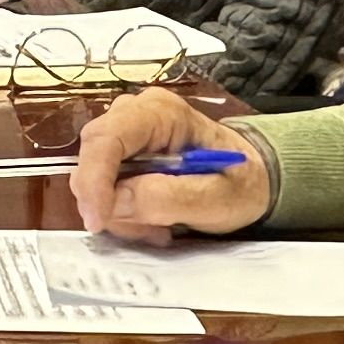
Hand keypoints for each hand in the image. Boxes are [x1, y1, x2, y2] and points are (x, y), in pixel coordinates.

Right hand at [70, 86, 272, 245]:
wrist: (250, 180)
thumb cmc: (240, 184)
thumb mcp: (215, 199)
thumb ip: (166, 198)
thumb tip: (115, 202)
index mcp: (163, 113)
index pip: (108, 137)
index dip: (94, 179)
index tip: (98, 219)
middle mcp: (137, 113)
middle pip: (93, 154)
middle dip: (108, 199)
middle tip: (146, 229)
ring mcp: (128, 132)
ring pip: (94, 174)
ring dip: (118, 210)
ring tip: (159, 227)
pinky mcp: (124, 153)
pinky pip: (103, 184)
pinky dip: (121, 210)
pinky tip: (152, 219)